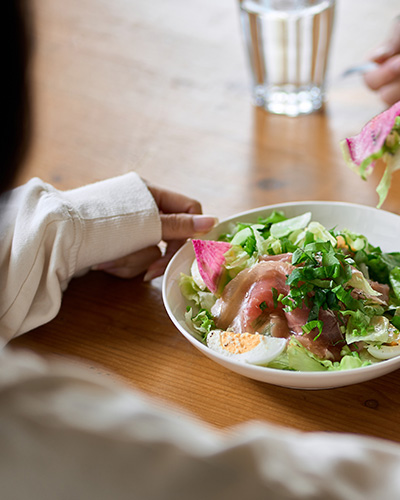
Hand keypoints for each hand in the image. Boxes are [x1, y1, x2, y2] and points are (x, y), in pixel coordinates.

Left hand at [94, 183, 217, 280]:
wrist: (53, 238)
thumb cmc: (100, 225)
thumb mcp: (145, 224)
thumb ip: (180, 226)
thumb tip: (214, 222)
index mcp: (151, 193)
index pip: (189, 210)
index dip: (192, 231)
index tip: (188, 251)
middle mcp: (142, 209)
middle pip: (170, 236)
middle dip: (156, 256)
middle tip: (150, 273)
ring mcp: (129, 229)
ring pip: (151, 252)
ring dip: (132, 261)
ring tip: (108, 261)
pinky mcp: (117, 245)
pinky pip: (134, 259)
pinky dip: (121, 265)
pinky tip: (103, 264)